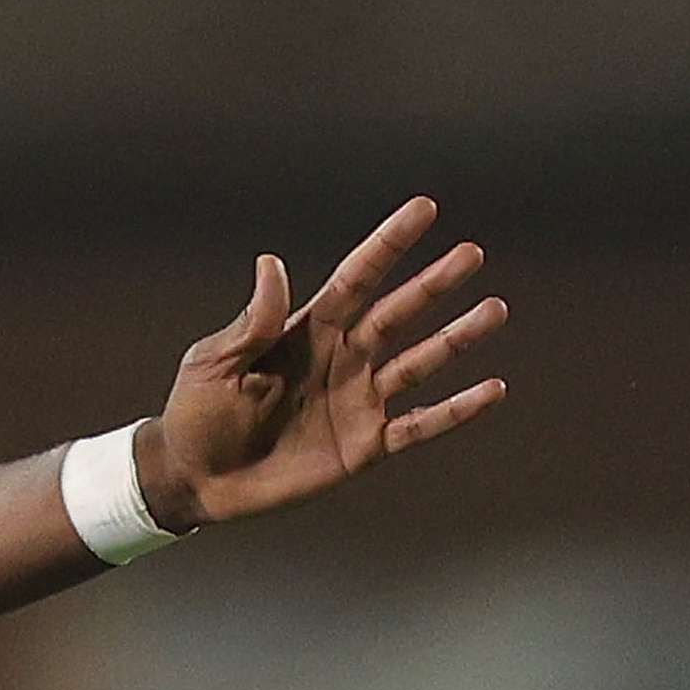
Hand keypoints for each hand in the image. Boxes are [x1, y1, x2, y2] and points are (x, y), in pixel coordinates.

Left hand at [139, 195, 507, 530]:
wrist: (195, 480)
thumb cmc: (196, 414)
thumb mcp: (213, 363)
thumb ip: (252, 322)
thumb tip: (271, 263)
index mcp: (305, 333)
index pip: (355, 279)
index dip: (388, 245)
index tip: (423, 209)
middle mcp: (340, 360)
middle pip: (397, 314)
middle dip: (434, 284)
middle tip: (471, 254)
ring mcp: (357, 402)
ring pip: (419, 363)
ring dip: (456, 338)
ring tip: (494, 310)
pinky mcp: (365, 446)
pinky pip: (420, 426)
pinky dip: (456, 410)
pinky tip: (493, 389)